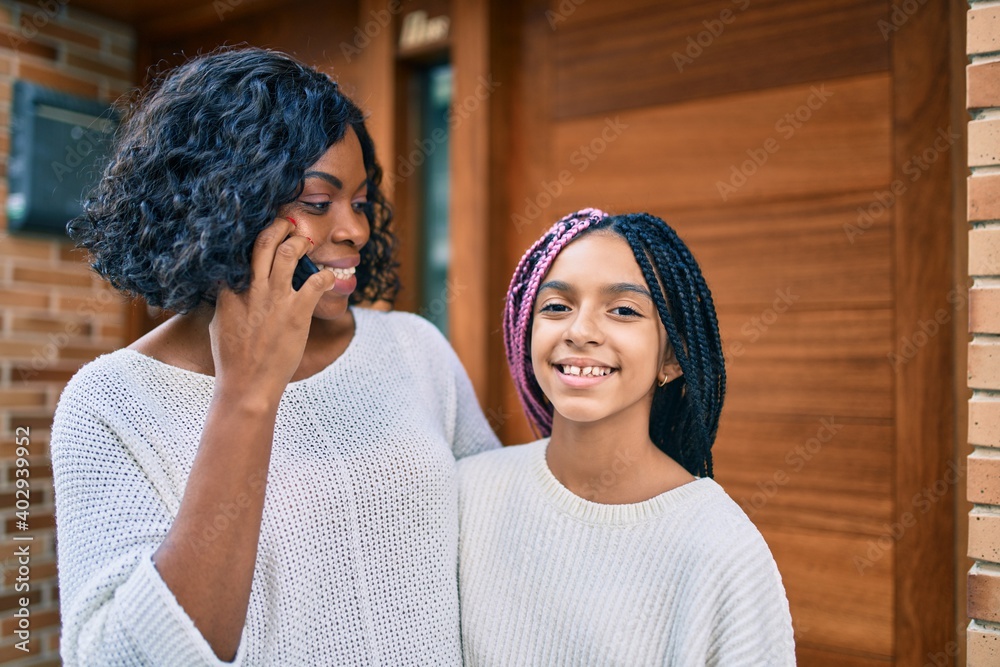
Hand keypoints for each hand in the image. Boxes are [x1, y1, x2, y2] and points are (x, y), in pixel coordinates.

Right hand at [208, 217, 335, 403]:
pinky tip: (330, 278)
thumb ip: (225, 302)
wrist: (248, 385)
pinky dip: (326, 276)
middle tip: (287, 223)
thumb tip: (225, 290)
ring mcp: (275, 299)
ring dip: (300, 243)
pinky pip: (316, 283)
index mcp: (230, 292)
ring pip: (289, 254)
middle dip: (278, 227)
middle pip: (264, 243)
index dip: (250, 238)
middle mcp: (253, 289)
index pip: (237, 253)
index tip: (259, 229)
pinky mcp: (297, 312)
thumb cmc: (233, 360)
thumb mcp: (219, 324)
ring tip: (305, 241)